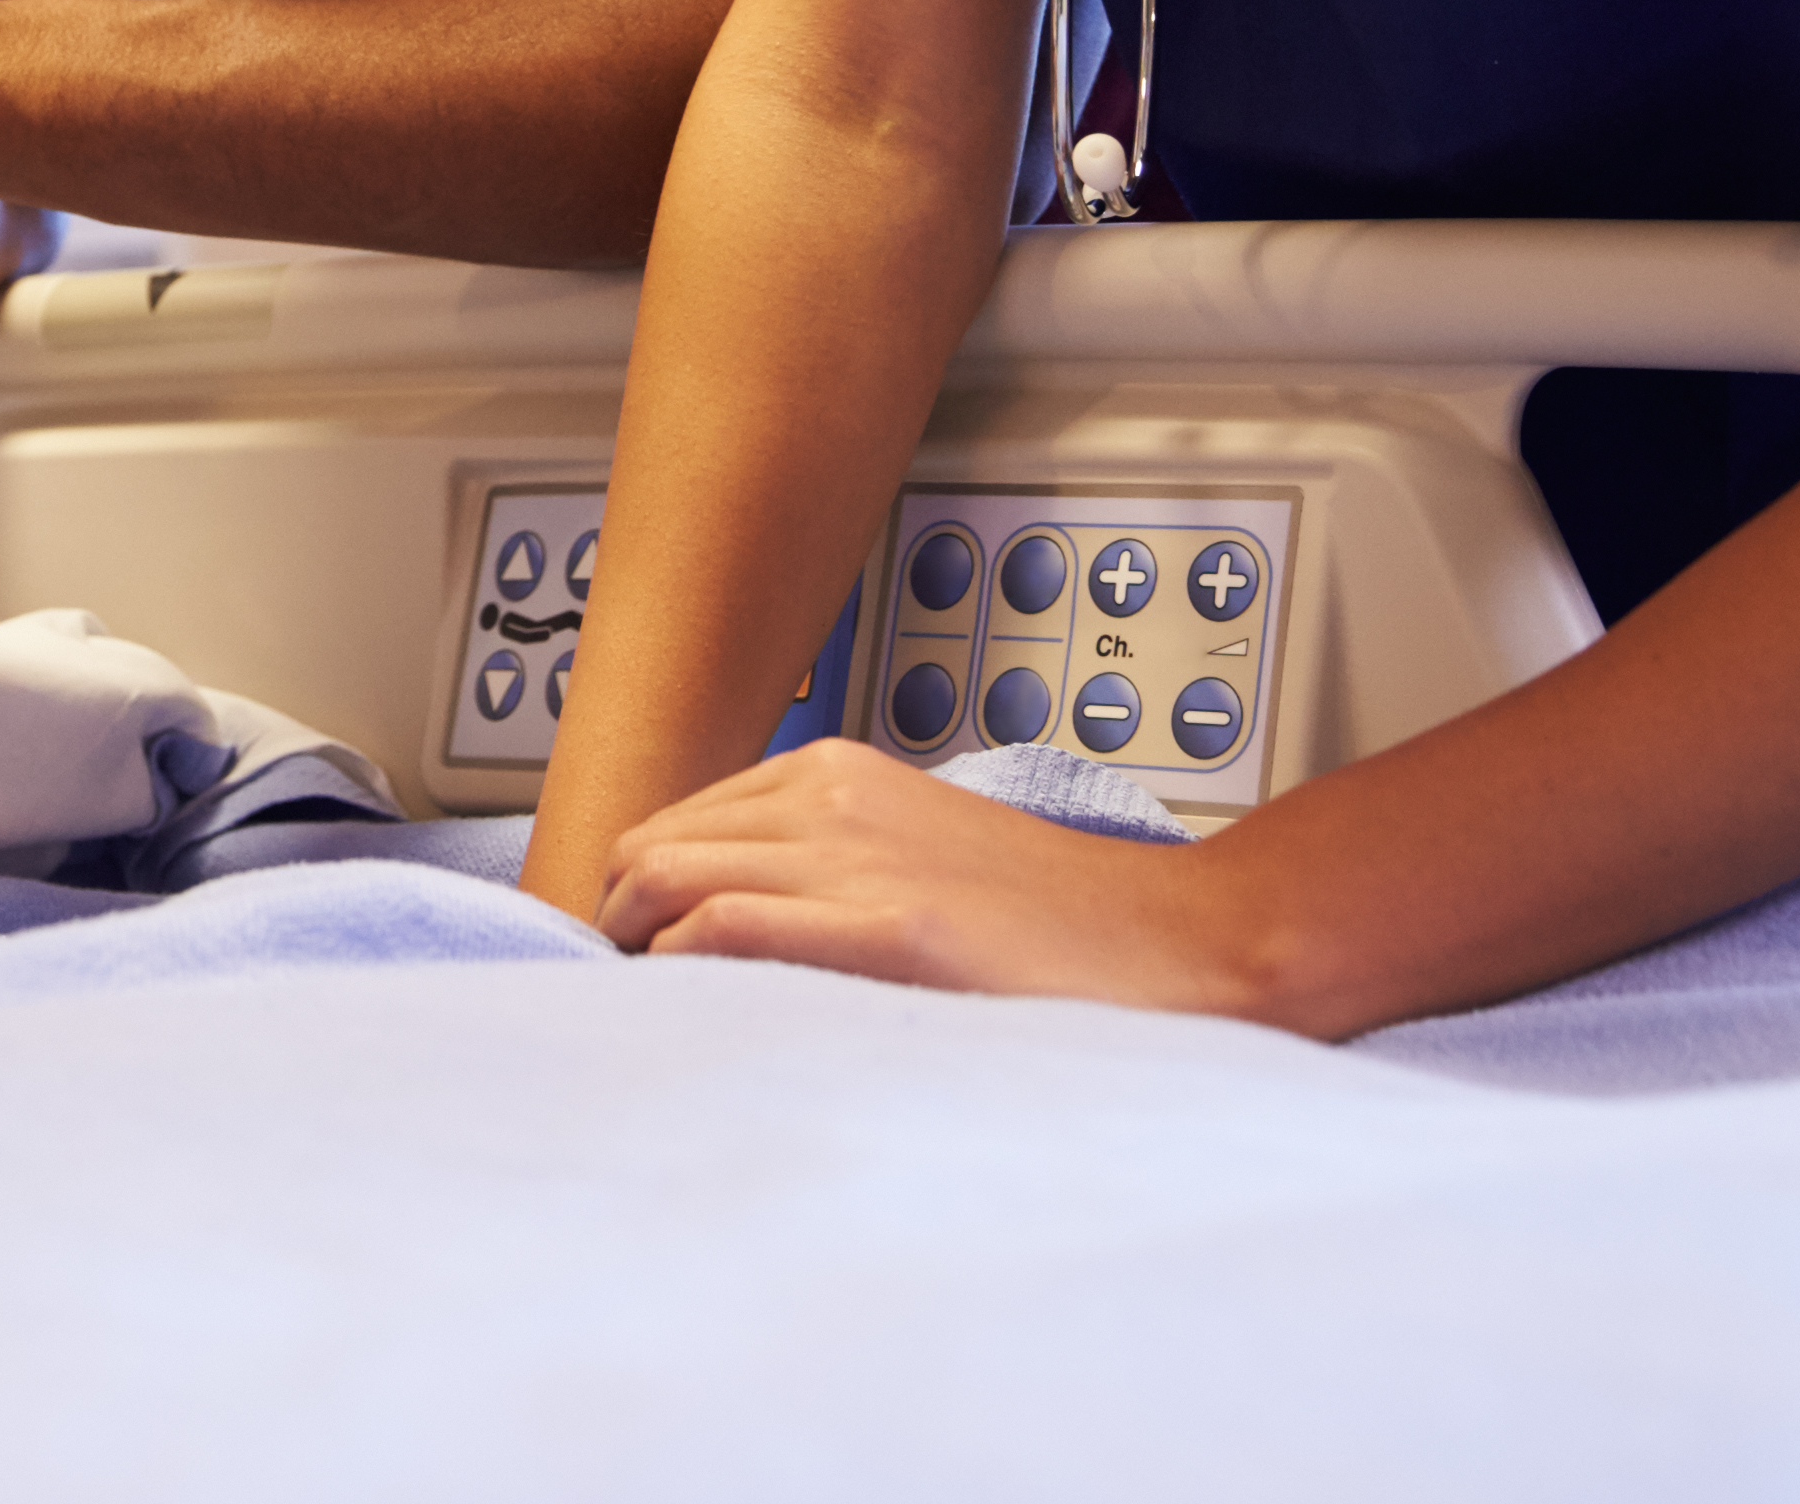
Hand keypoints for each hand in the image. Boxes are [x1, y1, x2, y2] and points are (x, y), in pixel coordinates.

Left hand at [589, 743, 1278, 1020]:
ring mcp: (855, 857)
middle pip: (642, 853)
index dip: (635, 902)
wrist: (1182, 946)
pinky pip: (723, 932)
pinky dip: (683, 975)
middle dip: (617, 933)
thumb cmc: (1052, 924)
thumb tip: (711, 921)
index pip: (666, 827)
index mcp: (832, 774)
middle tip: (640, 1007)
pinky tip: (703, 1021)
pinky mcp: (889, 927)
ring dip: (638, 958)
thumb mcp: (913, 854)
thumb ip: (817, 866)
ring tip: (667, 1026)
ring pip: (661, 886)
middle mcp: (829, 798)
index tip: (641, 965)